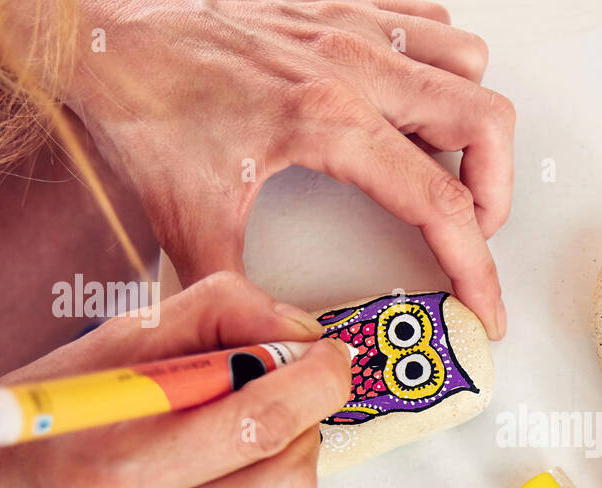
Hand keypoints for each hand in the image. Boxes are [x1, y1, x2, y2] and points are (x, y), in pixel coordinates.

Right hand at [0, 272, 350, 487]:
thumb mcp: (121, 336)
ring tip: (229, 423)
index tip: (330, 354)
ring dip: (279, 450)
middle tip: (298, 383)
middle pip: (286, 479)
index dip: (311, 384)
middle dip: (308, 419)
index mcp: (112, 470)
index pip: (254, 428)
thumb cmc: (52, 407)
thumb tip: (304, 333)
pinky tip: (193, 470)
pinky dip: (244, 483)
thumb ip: (218, 313)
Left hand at [63, 0, 513, 337]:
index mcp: (327, 120)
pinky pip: (430, 23)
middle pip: (485, 123)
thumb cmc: (143, 99)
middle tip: (470, 234)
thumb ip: (241, 294)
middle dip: (497, 194)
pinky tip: (414, 106)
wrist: (105, 28)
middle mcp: (354, 65)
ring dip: (474, 125)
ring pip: (469, 65)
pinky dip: (443, 68)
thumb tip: (279, 339)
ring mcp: (353, 27)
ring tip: (449, 171)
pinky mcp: (342, 6)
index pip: (439, 203)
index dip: (477, 267)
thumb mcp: (188, 217)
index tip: (486, 306)